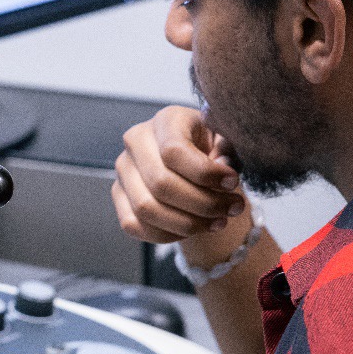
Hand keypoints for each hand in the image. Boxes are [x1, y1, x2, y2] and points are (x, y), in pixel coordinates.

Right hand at [112, 106, 251, 261]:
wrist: (193, 161)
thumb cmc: (213, 149)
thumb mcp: (226, 142)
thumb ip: (227, 153)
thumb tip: (222, 171)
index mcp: (166, 120)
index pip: (174, 151)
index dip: (206, 173)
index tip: (233, 183)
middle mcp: (137, 141)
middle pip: (161, 183)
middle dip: (203, 204)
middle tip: (233, 209)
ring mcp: (124, 169)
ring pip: (147, 208)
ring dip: (188, 223)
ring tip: (218, 222)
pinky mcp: (119, 195)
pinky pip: (134, 225)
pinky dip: (166, 234)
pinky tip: (193, 229)